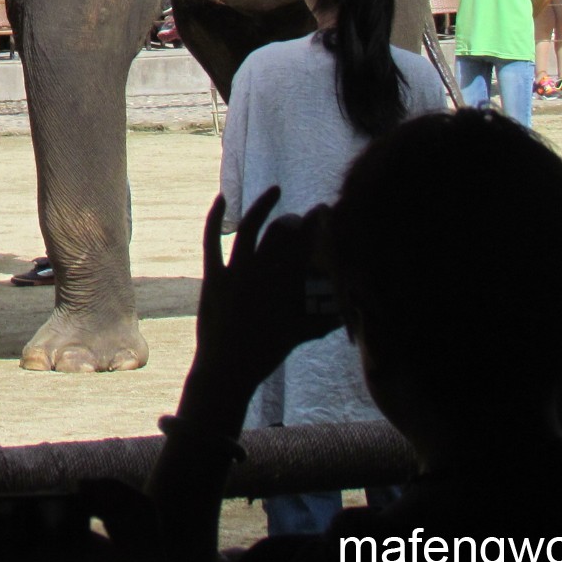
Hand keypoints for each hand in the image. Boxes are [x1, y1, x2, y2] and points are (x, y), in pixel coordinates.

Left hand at [186, 189, 340, 405]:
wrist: (229, 369)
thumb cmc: (268, 353)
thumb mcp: (303, 333)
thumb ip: (326, 318)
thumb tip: (349, 312)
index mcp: (290, 284)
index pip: (309, 243)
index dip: (319, 223)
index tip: (326, 210)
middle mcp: (264, 273)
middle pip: (282, 232)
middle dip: (296, 218)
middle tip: (304, 217)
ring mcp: (236, 273)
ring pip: (251, 228)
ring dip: (264, 206)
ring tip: (275, 192)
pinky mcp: (214, 276)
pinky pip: (212, 240)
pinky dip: (216, 217)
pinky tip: (222, 198)